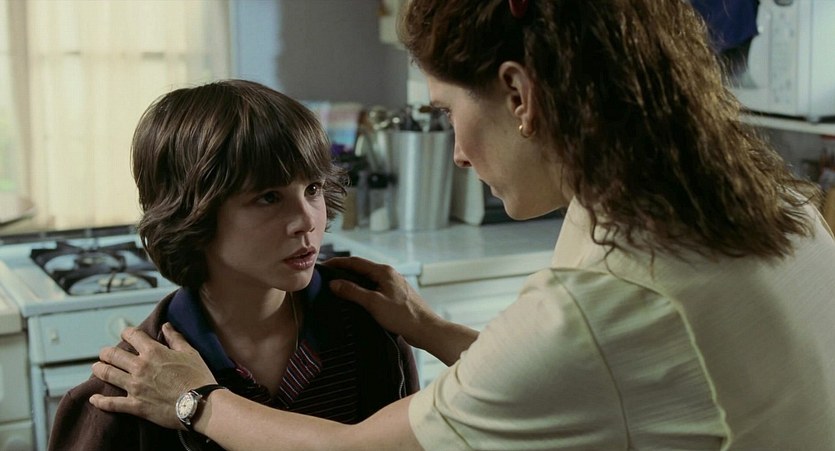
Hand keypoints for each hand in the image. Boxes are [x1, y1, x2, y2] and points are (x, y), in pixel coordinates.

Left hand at [89, 322, 216, 429]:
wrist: (199, 404)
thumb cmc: (198, 377)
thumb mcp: (190, 353)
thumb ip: (176, 338)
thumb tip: (166, 326)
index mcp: (153, 352)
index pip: (133, 336)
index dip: (127, 333)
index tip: (125, 334)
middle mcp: (140, 367)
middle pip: (114, 355)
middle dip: (107, 352)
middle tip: (104, 353)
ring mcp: (135, 387)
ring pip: (108, 375)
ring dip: (100, 369)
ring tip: (96, 367)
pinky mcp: (135, 405)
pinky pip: (112, 403)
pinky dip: (101, 401)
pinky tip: (94, 398)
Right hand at [323, 256, 441, 348]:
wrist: (426, 329)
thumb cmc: (402, 316)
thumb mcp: (373, 303)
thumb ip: (352, 292)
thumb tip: (334, 283)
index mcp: (384, 271)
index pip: (355, 262)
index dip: (338, 263)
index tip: (323, 266)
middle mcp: (389, 274)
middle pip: (362, 269)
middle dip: (344, 271)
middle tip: (327, 276)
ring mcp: (394, 284)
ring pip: (369, 279)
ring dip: (353, 281)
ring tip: (338, 287)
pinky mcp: (396, 295)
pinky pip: (375, 287)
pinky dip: (363, 290)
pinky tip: (357, 299)